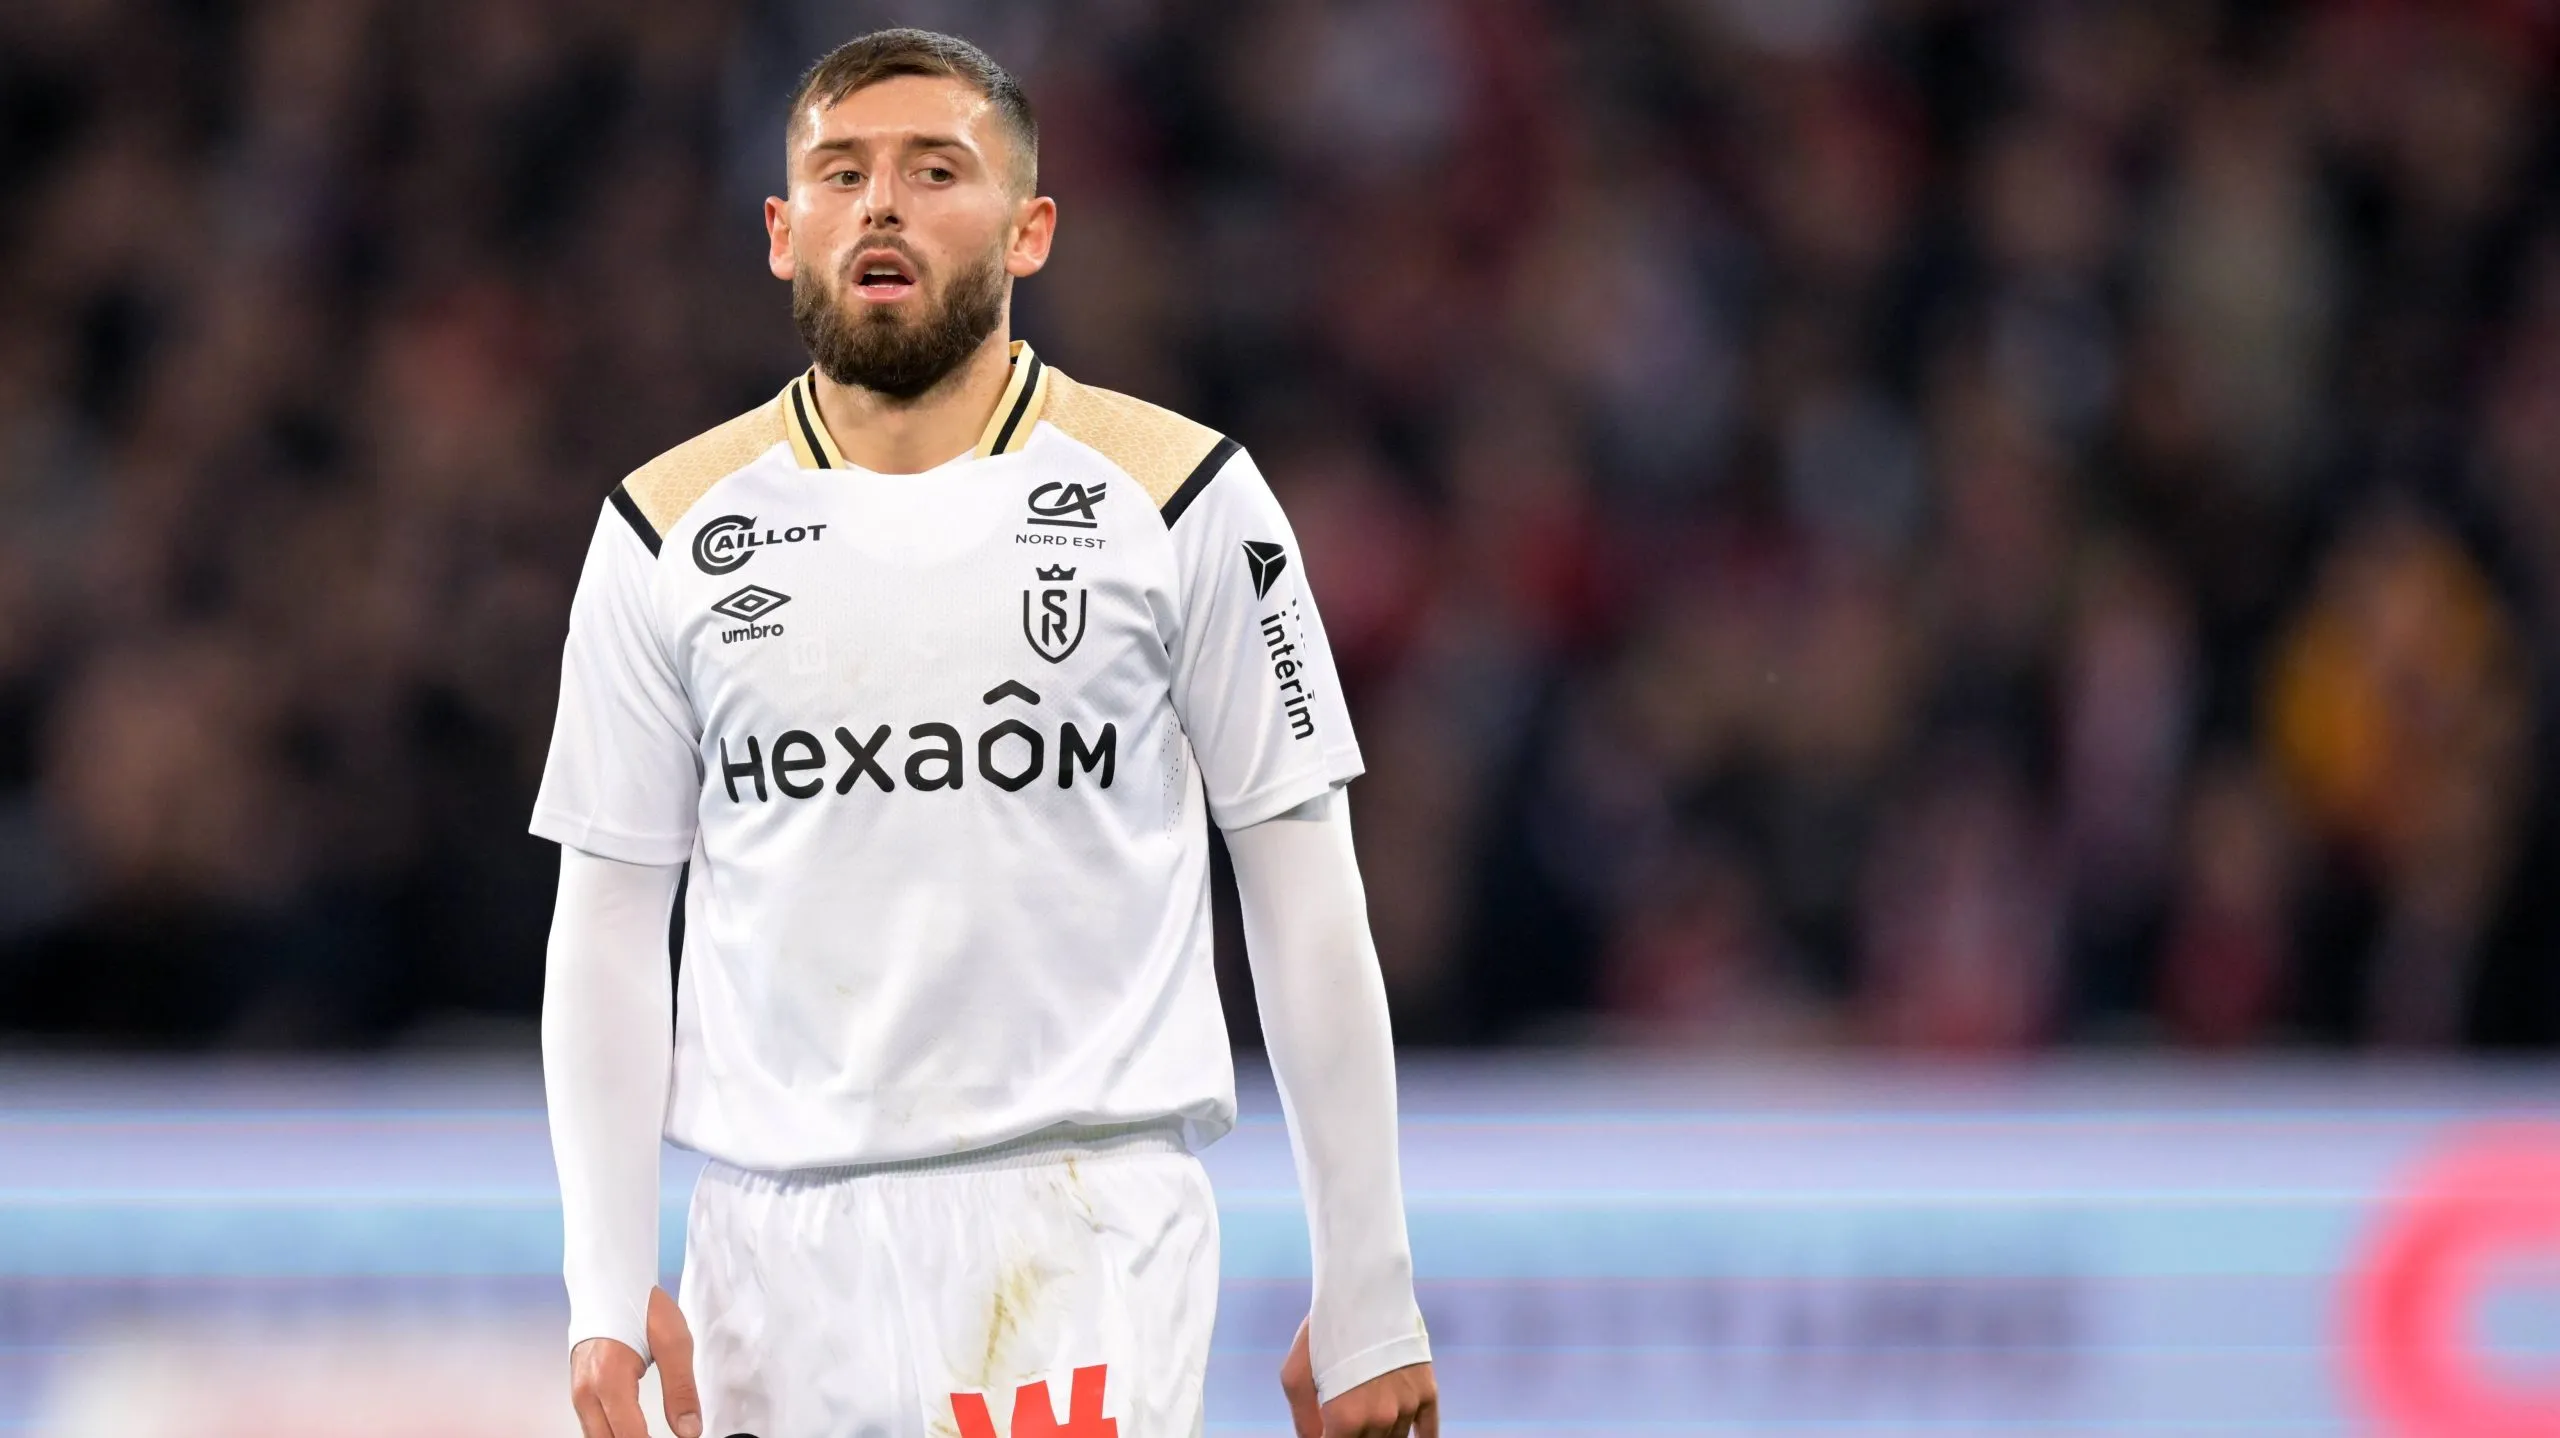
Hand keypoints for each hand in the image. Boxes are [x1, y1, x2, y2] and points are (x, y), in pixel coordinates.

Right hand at [569, 1286, 702, 1437]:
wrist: (609, 1283)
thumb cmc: (641, 1307)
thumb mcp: (674, 1343)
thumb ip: (681, 1390)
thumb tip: (689, 1431)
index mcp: (609, 1379)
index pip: (630, 1437)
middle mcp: (586, 1392)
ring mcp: (578, 1394)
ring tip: (651, 1437)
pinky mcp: (579, 1393)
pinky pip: (593, 1428)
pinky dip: (613, 1435)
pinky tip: (634, 1434)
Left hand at [1281, 1315, 1437, 1437]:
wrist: (1365, 1289)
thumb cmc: (1324, 1331)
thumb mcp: (1295, 1375)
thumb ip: (1303, 1421)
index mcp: (1345, 1419)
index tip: (1328, 1430)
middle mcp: (1380, 1419)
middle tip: (1348, 1419)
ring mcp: (1407, 1407)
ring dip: (1380, 1437)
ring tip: (1369, 1414)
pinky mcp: (1427, 1392)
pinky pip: (1429, 1433)